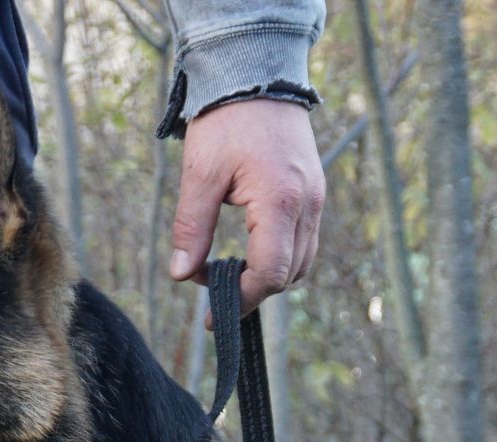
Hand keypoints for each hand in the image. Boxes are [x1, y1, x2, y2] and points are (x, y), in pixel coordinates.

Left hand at [168, 97, 322, 314]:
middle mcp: (308, 206)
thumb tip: (180, 274)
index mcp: (280, 202)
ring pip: (301, 264)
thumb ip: (192, 228)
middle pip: (288, 276)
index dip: (241, 300)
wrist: (257, 74)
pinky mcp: (315, 193)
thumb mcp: (200, 173)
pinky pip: (304, 242)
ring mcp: (316, 200)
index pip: (270, 274)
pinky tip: (250, 249)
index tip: (212, 312)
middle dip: (252, 291)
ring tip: (229, 270)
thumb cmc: (226, 120)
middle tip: (212, 287)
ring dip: (268, 276)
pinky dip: (280, 257)